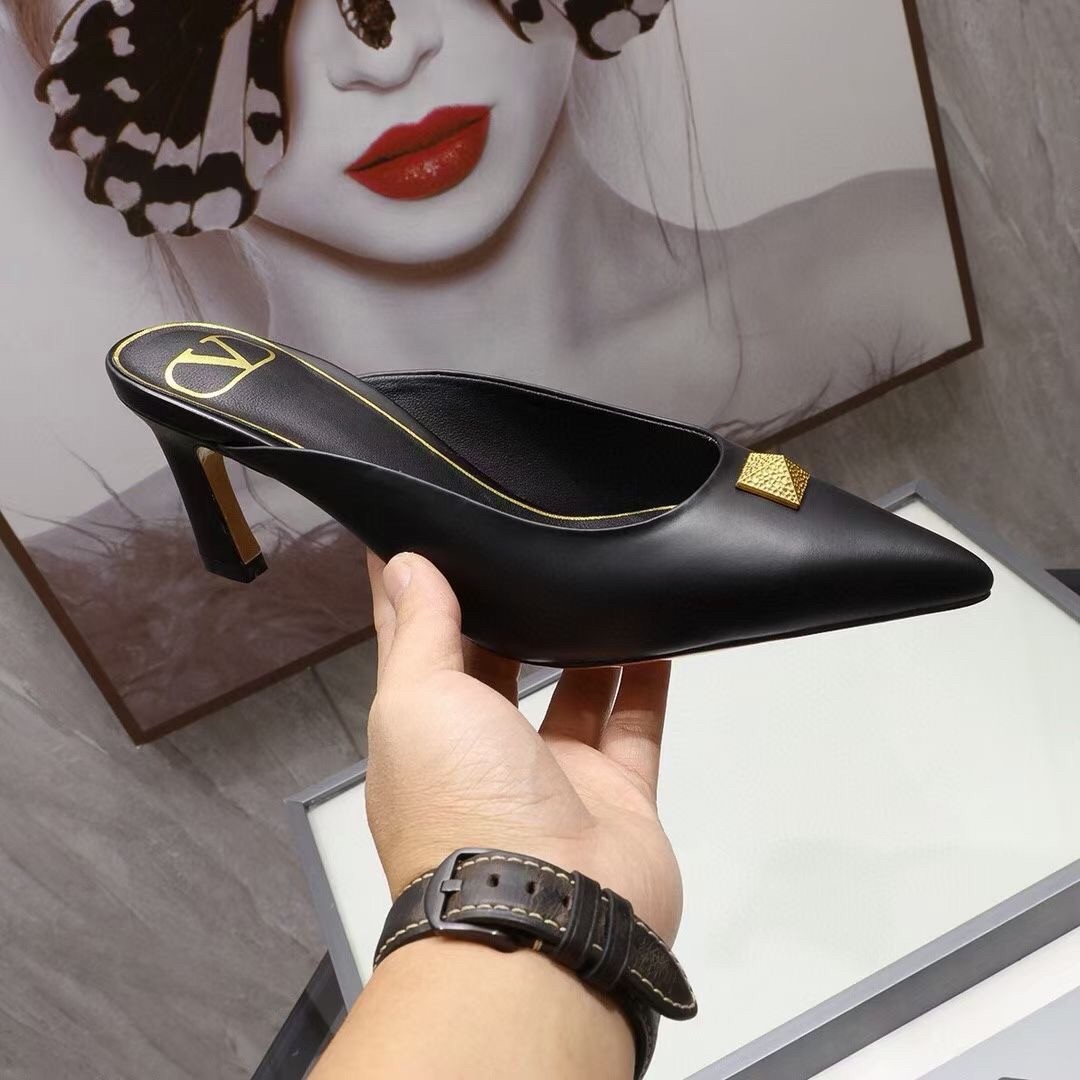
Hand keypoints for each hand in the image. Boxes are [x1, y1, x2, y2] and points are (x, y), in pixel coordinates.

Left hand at [364, 550, 681, 943]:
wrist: (545, 917)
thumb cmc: (459, 805)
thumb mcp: (417, 702)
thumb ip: (419, 633)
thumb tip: (404, 565)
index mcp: (425, 734)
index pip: (416, 645)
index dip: (419, 591)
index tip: (427, 529)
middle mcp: (485, 754)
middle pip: (500, 666)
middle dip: (509, 611)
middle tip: (532, 541)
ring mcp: (554, 776)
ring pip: (574, 691)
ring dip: (584, 640)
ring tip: (597, 573)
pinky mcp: (615, 795)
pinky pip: (636, 725)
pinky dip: (648, 679)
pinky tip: (658, 629)